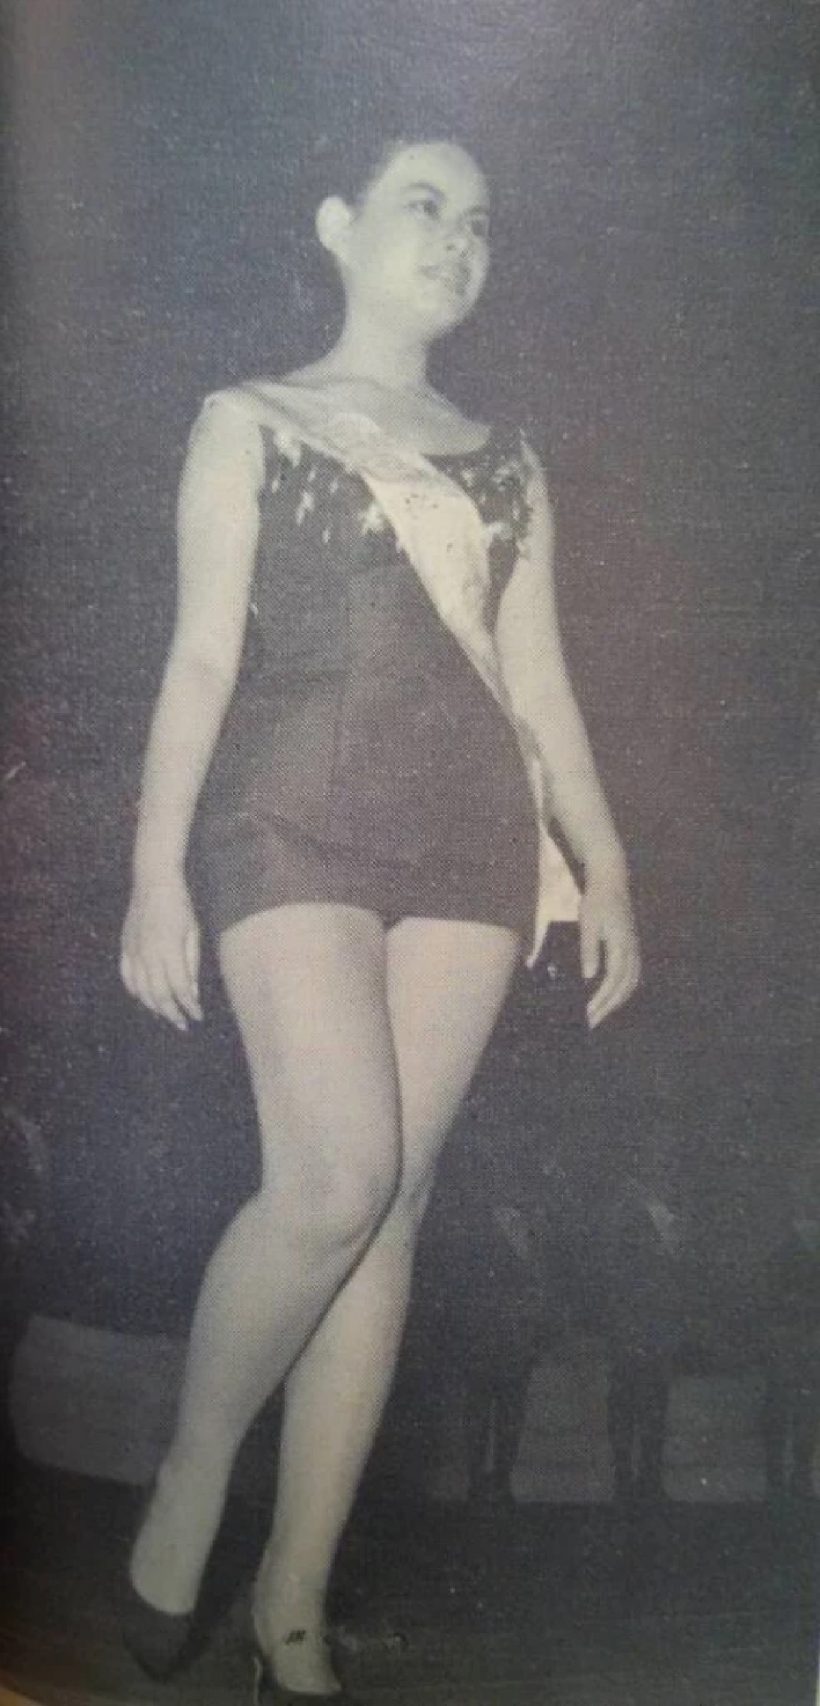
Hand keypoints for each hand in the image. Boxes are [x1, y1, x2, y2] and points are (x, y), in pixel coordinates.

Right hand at [119, 875, 201, 1031]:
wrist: (153, 883)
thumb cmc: (180, 906)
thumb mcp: (193, 933)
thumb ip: (191, 964)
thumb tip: (192, 993)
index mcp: (169, 950)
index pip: (180, 988)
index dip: (189, 1006)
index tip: (198, 1016)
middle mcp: (149, 955)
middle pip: (159, 995)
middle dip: (172, 1013)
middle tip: (182, 1024)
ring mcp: (134, 952)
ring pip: (141, 990)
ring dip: (154, 1006)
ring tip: (166, 1014)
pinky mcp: (125, 947)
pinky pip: (126, 976)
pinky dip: (135, 991)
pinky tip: (144, 998)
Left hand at [579, 871, 640, 1028]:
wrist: (612, 881)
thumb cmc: (597, 901)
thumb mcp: (588, 924)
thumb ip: (589, 950)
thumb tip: (589, 977)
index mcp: (621, 946)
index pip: (612, 982)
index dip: (600, 1000)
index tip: (587, 1014)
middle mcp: (632, 951)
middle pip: (624, 988)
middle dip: (607, 1007)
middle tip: (590, 1022)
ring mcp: (634, 949)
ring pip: (630, 984)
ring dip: (616, 1002)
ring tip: (600, 1014)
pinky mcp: (632, 947)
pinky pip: (632, 976)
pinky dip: (622, 991)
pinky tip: (611, 997)